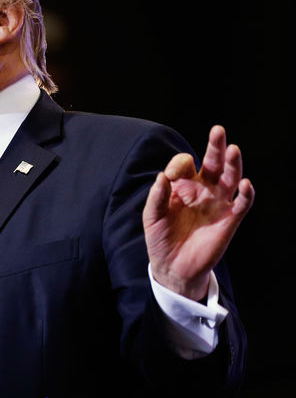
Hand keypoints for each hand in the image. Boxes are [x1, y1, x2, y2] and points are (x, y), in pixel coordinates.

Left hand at [143, 125, 254, 300]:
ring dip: (233, 164)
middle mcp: (202, 190)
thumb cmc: (160, 238)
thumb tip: (162, 176)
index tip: (170, 176)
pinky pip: (241, 203)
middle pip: (213, 163)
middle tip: (218, 131)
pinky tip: (245, 184)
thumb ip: (156, 197)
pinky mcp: (229, 219)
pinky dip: (246, 194)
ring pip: (230, 178)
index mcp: (182, 185)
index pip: (185, 164)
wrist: (173, 266)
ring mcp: (218, 203)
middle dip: (215, 147)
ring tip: (233, 150)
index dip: (179, 165)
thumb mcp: (151, 217)